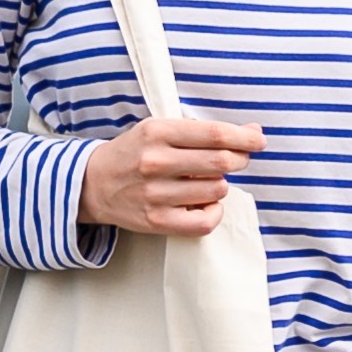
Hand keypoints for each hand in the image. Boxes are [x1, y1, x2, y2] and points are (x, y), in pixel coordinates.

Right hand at [78, 112, 266, 237]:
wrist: (92, 184)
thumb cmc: (134, 153)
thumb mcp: (159, 130)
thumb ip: (202, 131)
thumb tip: (253, 131)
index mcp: (157, 132)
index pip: (214, 134)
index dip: (244, 137)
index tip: (259, 139)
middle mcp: (155, 162)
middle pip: (221, 162)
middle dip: (238, 159)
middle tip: (236, 159)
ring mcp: (155, 194)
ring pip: (217, 190)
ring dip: (220, 186)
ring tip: (204, 182)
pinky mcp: (156, 221)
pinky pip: (205, 221)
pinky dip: (214, 212)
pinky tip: (205, 204)